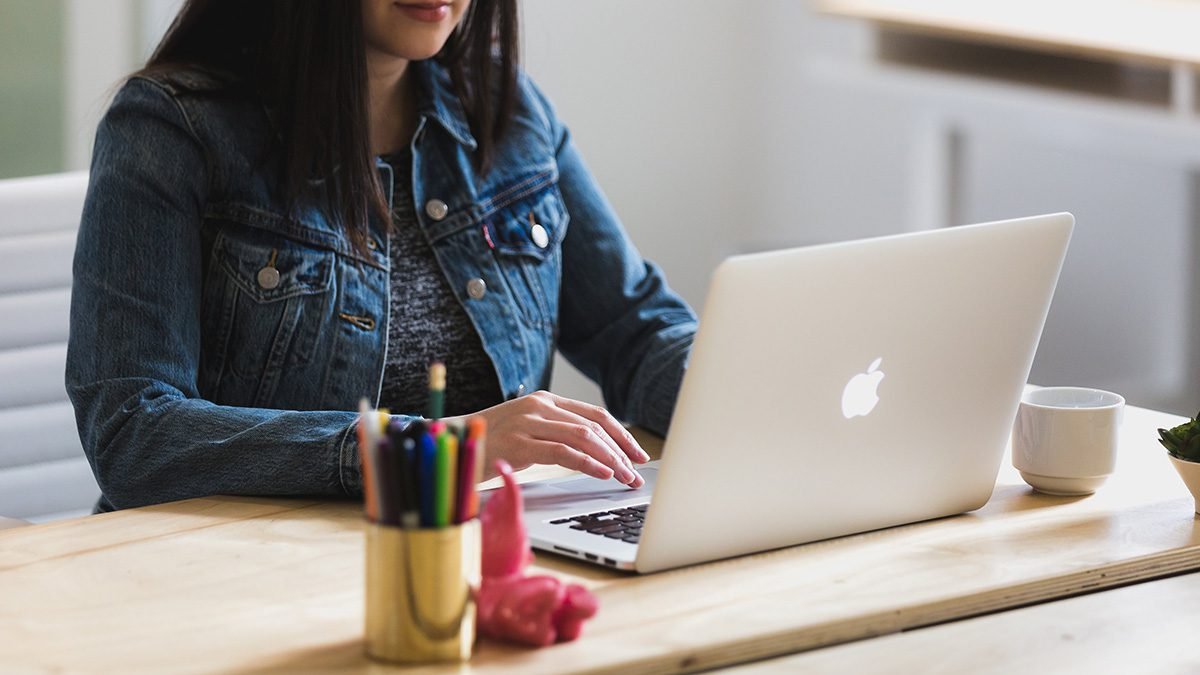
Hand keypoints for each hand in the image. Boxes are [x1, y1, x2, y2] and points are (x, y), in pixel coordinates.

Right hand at [446, 391, 648, 486]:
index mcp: (546, 401)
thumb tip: (596, 453)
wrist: (451, 443)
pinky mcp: (519, 442)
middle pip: (594, 426)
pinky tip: (603, 474)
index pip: (595, 414)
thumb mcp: (528, 431)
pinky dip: (588, 463)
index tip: (637, 454)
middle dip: (621, 451)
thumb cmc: (491, 442)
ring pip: (583, 437)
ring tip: (625, 478)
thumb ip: (556, 434)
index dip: (621, 434)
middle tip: (636, 473)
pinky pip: (563, 452)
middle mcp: (540, 406)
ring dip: (610, 460)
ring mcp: (529, 422)